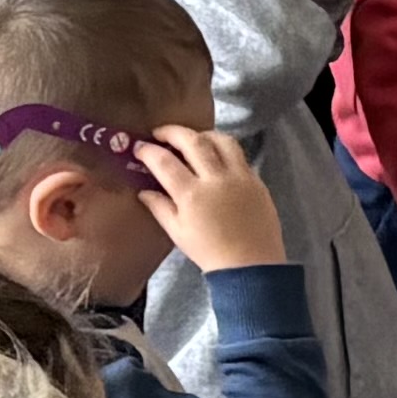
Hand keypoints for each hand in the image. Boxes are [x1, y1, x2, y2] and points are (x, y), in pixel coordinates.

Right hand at [131, 123, 283, 273]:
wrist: (251, 266)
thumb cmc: (210, 252)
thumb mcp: (177, 232)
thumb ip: (160, 207)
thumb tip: (144, 191)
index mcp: (191, 194)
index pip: (164, 161)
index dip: (148, 151)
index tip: (140, 147)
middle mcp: (216, 179)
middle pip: (193, 141)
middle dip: (173, 132)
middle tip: (161, 134)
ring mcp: (240, 177)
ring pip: (222, 140)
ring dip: (203, 134)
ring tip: (192, 139)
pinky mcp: (257, 180)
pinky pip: (239, 155)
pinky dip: (224, 149)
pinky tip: (216, 156)